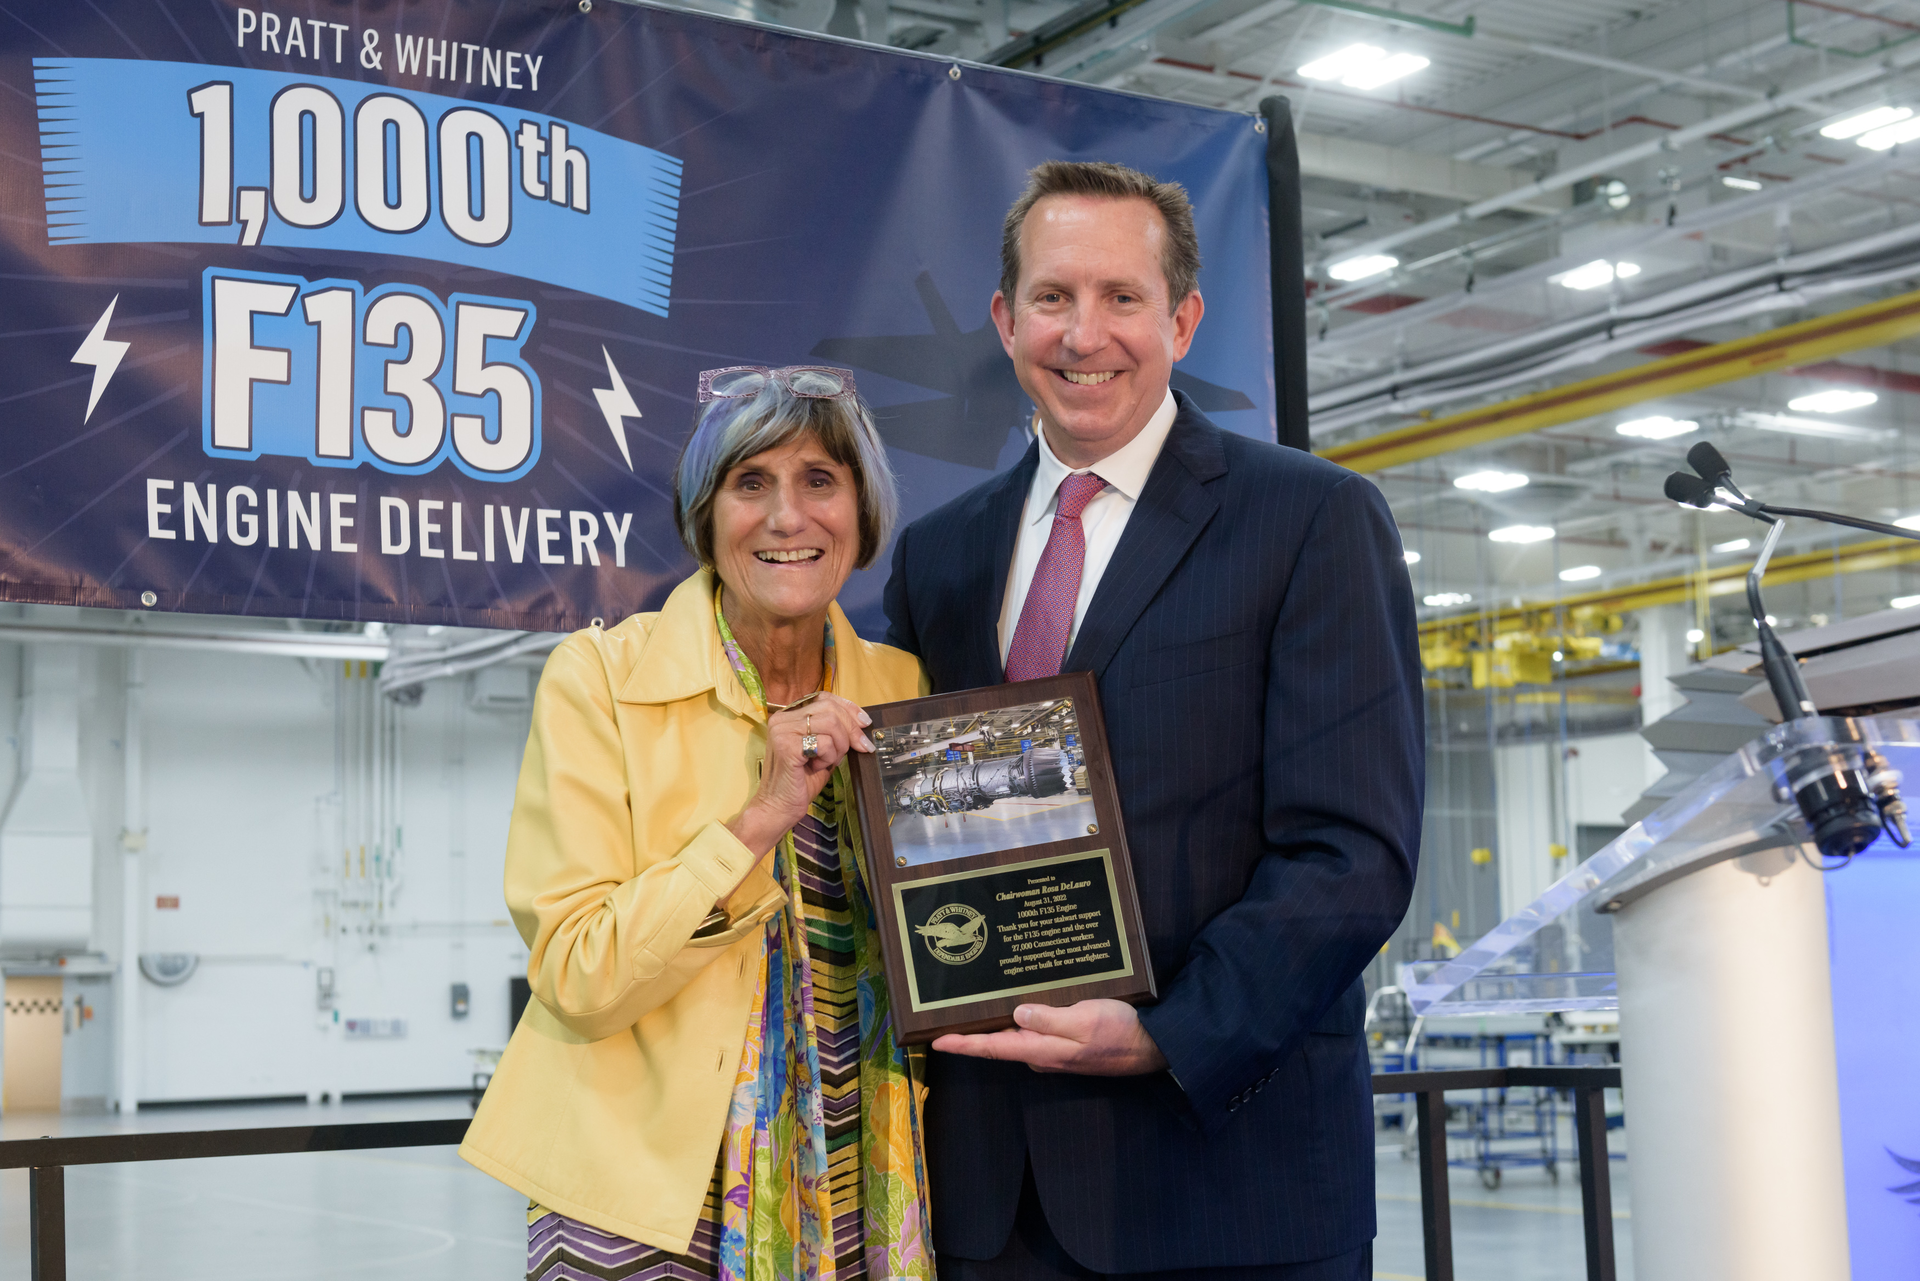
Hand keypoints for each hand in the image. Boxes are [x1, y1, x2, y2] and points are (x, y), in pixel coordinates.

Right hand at [724, 693, 872, 876]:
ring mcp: (782, 730)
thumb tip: (861, 723)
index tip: (865, 722)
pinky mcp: (786, 746)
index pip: (824, 697)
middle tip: (861, 747)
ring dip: (839, 745)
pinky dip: (829, 756)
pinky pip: (823, 742)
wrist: (779, 807)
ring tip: (828, 760)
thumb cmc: (801, 781)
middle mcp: (782, 719)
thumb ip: (836, 734)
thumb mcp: (824, 750)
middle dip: (851, 729)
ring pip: (830, 723)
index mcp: (789, 716)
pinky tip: (816, 767)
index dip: (849, 708)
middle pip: (830, 708)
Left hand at [932, 999, 1168, 1075]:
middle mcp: (1044, 1054)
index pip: (993, 1048)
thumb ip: (1050, 1019)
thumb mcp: (1085, 1020)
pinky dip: (1023, 1019)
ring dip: (998, 1023)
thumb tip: (1015, 1014)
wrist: (1156, 1047)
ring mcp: (1056, 1051)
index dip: (963, 1045)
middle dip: (974, 1031)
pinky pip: (1037, 1032)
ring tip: (976, 1002)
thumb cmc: (1122, 1032)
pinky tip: (1019, 1002)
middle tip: (950, 1013)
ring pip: (1018, 1036)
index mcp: (1043, 1051)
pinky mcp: (1069, 1044)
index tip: (935, 1041)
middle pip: (1000, 1043)